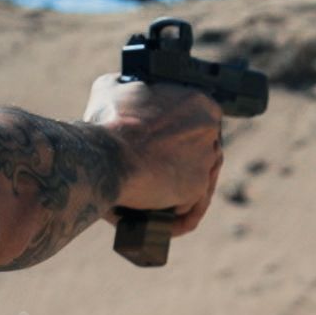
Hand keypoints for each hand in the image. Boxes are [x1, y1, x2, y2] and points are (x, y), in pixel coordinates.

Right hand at [85, 71, 223, 232]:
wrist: (105, 157)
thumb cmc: (108, 123)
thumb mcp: (113, 89)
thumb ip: (131, 90)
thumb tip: (126, 94)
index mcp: (199, 102)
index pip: (197, 123)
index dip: (179, 138)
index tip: (163, 150)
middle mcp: (210, 130)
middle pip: (201, 155)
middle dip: (182, 168)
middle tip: (158, 179)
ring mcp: (206, 161)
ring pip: (198, 184)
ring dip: (181, 197)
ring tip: (158, 207)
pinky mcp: (196, 189)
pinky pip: (190, 209)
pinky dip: (176, 219)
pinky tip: (162, 225)